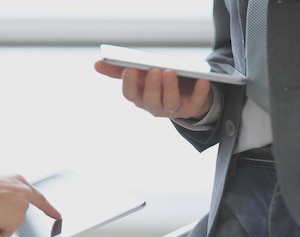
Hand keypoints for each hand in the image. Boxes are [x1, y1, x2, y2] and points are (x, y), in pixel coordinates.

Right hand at [0, 174, 60, 236]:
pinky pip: (5, 234)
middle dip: (4, 219)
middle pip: (18, 216)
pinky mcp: (17, 220)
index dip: (48, 208)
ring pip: (9, 225)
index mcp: (19, 181)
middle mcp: (24, 193)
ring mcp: (22, 207)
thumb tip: (1, 207)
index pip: (38, 197)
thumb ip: (5, 195)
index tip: (57, 215)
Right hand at [94, 61, 212, 119]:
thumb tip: (97, 64)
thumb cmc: (159, 81)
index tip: (130, 68)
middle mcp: (154, 107)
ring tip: (170, 72)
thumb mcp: (141, 74)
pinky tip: (202, 79)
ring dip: (170, 89)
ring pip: (170, 104)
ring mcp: (173, 109)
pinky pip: (196, 102)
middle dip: (152, 86)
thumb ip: (120, 70)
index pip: (131, 95)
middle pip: (150, 101)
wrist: (187, 92)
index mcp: (140, 98)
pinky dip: (200, 91)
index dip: (130, 83)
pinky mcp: (193, 108)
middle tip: (154, 69)